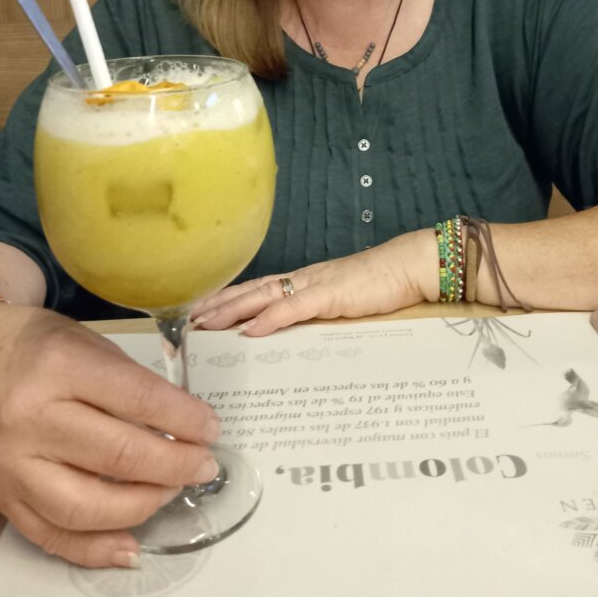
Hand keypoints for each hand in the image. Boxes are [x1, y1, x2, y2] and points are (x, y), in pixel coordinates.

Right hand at [0, 301, 219, 567]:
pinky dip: (98, 548)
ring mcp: (13, 464)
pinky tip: (133, 544)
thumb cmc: (35, 346)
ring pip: (88, 506)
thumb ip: (129, 383)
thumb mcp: (86, 343)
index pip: (138, 399)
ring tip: (172, 490)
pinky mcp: (2, 498)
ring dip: (145, 505)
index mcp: (60, 366)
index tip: (212, 428)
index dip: (185, 418)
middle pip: (119, 455)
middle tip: (204, 464)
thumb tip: (181, 426)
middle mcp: (33, 418)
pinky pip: (53, 537)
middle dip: (176, 465)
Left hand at [192, 228, 438, 335]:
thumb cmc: (381, 284)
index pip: (257, 289)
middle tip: (187, 320)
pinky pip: (293, 307)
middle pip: (250, 290)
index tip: (201, 311)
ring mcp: (314, 285)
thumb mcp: (341, 302)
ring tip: (205, 323)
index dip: (227, 299)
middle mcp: (302, 279)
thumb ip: (317, 312)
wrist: (409, 265)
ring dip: (231, 310)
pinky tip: (249, 330)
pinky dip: (268, 318)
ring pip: (262, 296)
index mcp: (304, 281)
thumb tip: (293, 331)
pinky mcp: (330, 295)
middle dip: (217, 305)